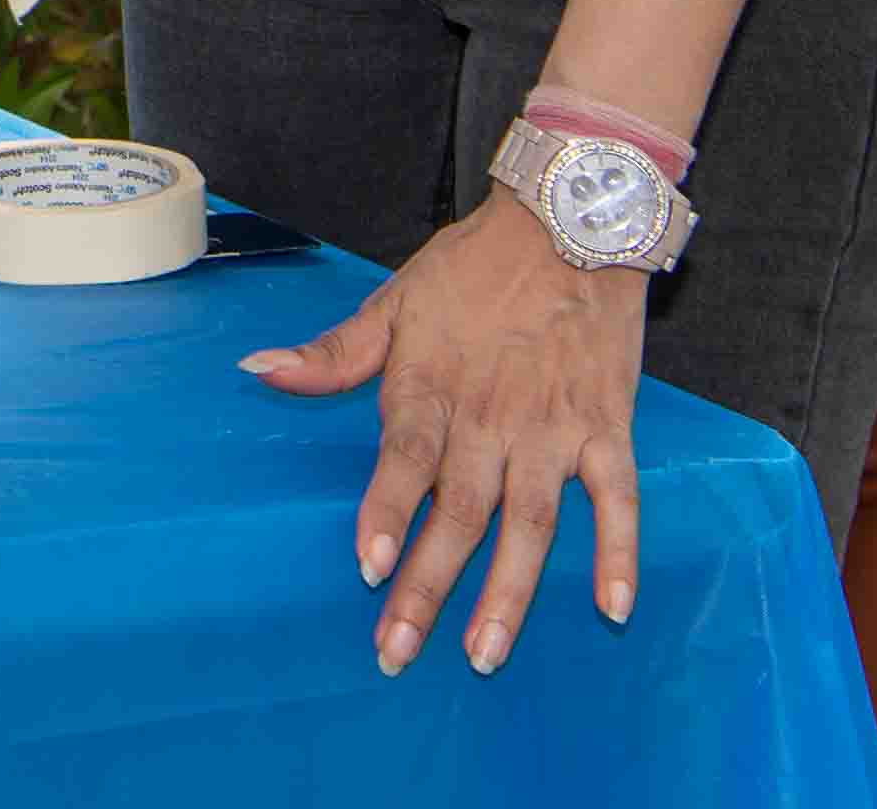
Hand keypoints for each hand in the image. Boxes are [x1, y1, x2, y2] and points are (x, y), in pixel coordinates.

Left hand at [242, 191, 649, 676]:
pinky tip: (612, 609)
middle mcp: (492, 417)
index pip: (405, 460)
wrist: (569, 224)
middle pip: (459, 511)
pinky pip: (619, 500)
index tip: (369, 567)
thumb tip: (258, 372)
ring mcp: (553, 428)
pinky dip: (619, 553)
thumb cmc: (473, 270)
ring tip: (484, 652)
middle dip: (428, 584)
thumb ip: (332, 353)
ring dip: (509, 591)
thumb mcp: (394, 301)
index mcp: (433, 386)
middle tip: (400, 650)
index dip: (387, 512)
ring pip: (531, 523)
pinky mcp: (607, 428)